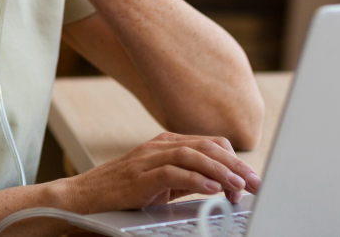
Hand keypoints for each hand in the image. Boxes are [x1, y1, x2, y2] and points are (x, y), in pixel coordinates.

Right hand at [62, 132, 261, 213]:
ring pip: (193, 156)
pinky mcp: (139, 176)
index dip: (234, 160)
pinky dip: (195, 179)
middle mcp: (159, 146)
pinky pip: (172, 173)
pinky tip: (212, 189)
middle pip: (207, 147)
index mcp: (167, 144)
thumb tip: (221, 186)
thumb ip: (187, 180)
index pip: (210, 143)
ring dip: (221, 171)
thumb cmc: (120, 192)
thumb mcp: (160, 183)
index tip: (252, 181)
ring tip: (240, 187)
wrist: (82, 197)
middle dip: (237, 165)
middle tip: (257, 184)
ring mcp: (148, 158)